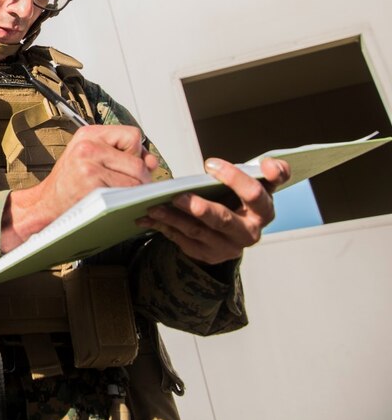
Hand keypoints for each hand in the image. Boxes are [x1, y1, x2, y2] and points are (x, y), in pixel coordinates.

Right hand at [1, 125, 155, 251]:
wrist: (45, 204)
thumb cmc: (69, 183)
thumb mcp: (92, 159)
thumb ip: (123, 155)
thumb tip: (152, 161)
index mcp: (88, 134)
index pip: (133, 135)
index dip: (135, 152)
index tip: (125, 163)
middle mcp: (87, 146)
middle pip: (137, 160)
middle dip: (140, 176)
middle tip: (127, 185)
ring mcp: (89, 165)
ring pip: (136, 177)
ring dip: (133, 190)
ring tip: (116, 193)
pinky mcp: (92, 184)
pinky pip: (126, 192)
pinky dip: (125, 199)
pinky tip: (111, 201)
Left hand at [136, 157, 288, 264]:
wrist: (233, 234)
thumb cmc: (241, 201)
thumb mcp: (255, 186)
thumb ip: (267, 173)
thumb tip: (270, 165)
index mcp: (263, 210)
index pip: (255, 194)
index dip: (236, 179)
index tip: (210, 164)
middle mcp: (249, 232)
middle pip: (224, 220)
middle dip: (200, 209)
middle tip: (178, 196)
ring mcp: (228, 247)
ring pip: (198, 231)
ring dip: (173, 218)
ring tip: (154, 206)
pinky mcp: (208, 255)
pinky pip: (183, 241)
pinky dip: (164, 227)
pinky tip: (150, 217)